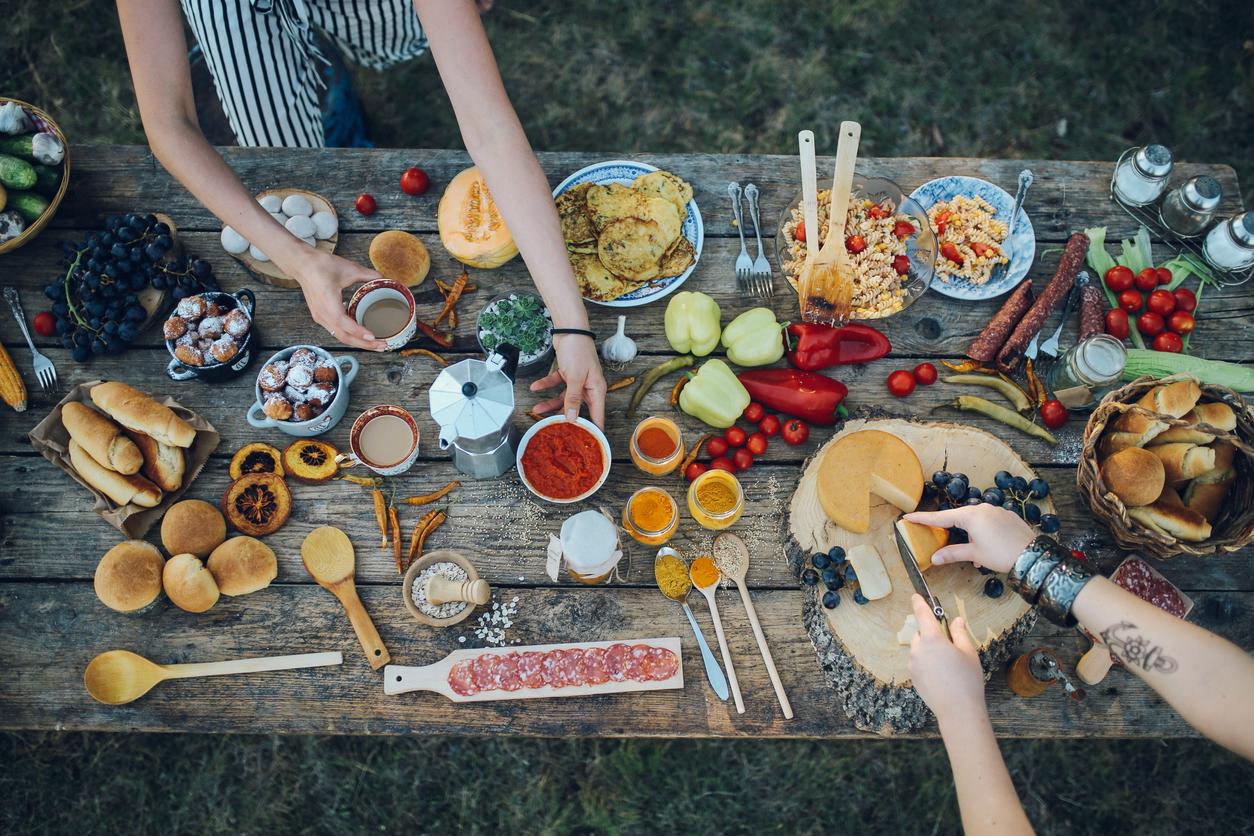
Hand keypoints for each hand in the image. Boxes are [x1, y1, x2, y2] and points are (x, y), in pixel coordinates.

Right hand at [285, 249, 387, 350]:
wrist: (302, 264)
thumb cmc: (321, 265)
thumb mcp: (349, 268)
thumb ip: (368, 275)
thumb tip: (384, 279)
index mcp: (328, 302)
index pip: (344, 324)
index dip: (359, 332)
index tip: (373, 337)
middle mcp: (322, 314)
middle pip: (343, 336)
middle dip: (363, 344)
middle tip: (382, 345)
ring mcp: (320, 317)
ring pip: (340, 336)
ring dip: (358, 342)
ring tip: (375, 344)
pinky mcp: (320, 316)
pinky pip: (336, 330)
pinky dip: (350, 336)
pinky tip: (362, 336)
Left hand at [529, 334, 606, 426]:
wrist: (570, 329)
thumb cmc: (579, 351)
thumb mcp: (575, 377)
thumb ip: (573, 398)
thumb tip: (573, 418)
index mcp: (596, 390)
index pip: (597, 416)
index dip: (592, 431)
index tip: (585, 444)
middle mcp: (588, 388)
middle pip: (577, 409)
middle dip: (565, 419)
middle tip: (555, 432)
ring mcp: (577, 382)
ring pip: (563, 398)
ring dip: (549, 403)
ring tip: (536, 410)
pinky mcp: (567, 374)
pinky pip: (555, 384)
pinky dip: (545, 385)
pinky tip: (534, 388)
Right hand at [904, 504, 1033, 572]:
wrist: (1032, 555)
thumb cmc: (1001, 554)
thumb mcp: (974, 554)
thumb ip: (952, 553)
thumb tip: (934, 558)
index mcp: (970, 516)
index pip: (940, 517)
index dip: (923, 518)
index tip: (907, 517)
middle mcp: (982, 508)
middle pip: (958, 517)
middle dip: (950, 529)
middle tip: (938, 535)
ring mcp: (996, 510)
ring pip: (975, 520)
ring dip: (970, 534)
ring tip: (974, 553)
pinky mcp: (1008, 516)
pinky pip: (989, 522)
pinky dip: (983, 532)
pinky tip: (988, 548)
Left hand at [908, 593, 986, 724]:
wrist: (957, 709)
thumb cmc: (967, 679)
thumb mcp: (968, 652)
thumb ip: (960, 633)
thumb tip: (957, 621)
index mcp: (932, 639)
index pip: (922, 615)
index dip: (919, 603)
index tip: (916, 596)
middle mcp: (918, 649)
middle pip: (921, 634)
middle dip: (932, 634)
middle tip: (949, 645)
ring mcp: (913, 664)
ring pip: (919, 649)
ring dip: (929, 650)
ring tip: (948, 665)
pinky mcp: (912, 677)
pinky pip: (918, 663)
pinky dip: (926, 663)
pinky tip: (941, 675)